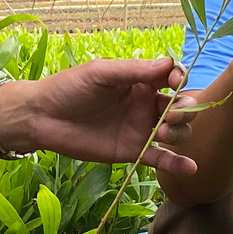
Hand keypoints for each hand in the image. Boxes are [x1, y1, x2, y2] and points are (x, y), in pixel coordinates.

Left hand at [0, 58, 198, 176]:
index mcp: (139, 80)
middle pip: (181, 105)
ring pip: (175, 131)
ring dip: (179, 132)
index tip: (176, 82)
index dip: (180, 78)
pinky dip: (177, 163)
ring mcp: (140, 128)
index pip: (172, 76)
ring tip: (162, 133)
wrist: (42, 118)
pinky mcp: (132, 151)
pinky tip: (190, 168)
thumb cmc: (69, 87)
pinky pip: (160, 158)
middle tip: (171, 115)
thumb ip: (133, 70)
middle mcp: (145, 103)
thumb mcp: (100, 73)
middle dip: (186, 109)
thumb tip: (169, 65)